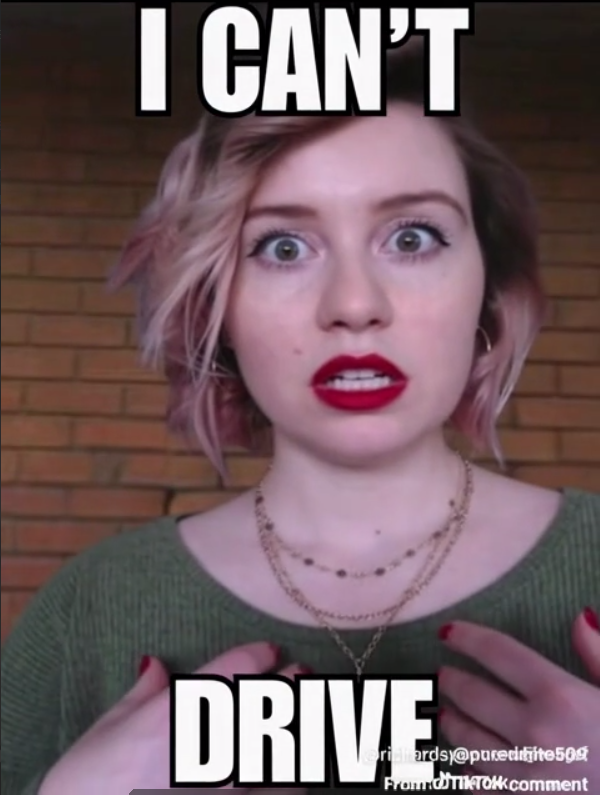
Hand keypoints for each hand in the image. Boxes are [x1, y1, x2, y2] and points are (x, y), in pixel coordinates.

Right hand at [39, 642, 304, 793]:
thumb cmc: (84, 785)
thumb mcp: (107, 730)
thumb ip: (142, 694)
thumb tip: (155, 663)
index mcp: (177, 711)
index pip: (236, 668)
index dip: (260, 655)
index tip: (271, 652)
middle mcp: (207, 744)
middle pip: (268, 703)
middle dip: (291, 685)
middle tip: (301, 674)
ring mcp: (223, 785)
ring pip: (282, 750)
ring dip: (298, 731)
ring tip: (307, 720)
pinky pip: (277, 794)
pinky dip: (291, 782)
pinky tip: (298, 774)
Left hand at [437, 610, 599, 793]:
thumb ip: (599, 653)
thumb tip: (580, 616)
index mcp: (560, 695)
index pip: (496, 653)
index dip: (468, 638)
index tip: (448, 633)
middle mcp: (535, 732)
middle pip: (472, 696)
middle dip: (451, 682)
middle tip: (442, 676)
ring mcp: (528, 776)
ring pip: (467, 743)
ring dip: (452, 725)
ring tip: (445, 715)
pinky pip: (480, 787)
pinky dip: (469, 773)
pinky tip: (467, 766)